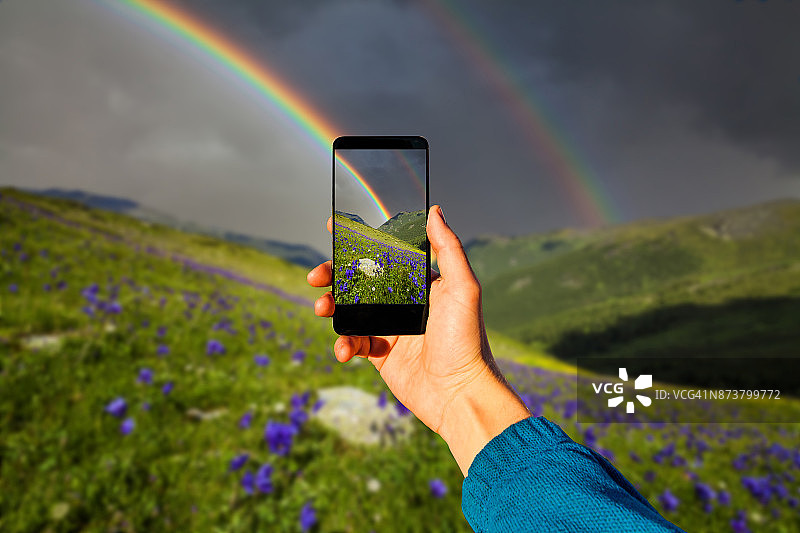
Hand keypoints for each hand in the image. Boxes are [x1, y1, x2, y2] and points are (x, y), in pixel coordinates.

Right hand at [307, 205, 529, 474]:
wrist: (459, 394)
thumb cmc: (466, 340)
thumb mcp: (463, 288)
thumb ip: (448, 249)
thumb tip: (434, 211)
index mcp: (420, 284)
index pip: (385, 256)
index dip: (359, 243)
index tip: (334, 230)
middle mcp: (403, 303)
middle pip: (359, 281)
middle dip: (333, 276)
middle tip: (317, 277)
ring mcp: (390, 329)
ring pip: (350, 310)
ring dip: (331, 307)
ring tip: (322, 310)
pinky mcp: (380, 355)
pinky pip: (353, 342)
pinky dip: (343, 344)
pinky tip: (346, 350)